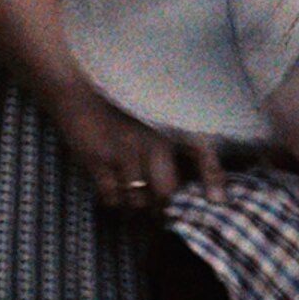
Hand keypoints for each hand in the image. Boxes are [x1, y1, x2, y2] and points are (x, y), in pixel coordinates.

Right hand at [47, 72, 198, 215]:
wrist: (79, 85)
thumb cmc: (123, 103)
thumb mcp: (156, 113)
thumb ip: (178, 139)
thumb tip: (196, 177)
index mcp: (171, 123)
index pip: (201, 152)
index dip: (213, 178)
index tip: (219, 202)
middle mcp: (152, 137)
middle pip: (167, 192)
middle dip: (166, 210)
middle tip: (164, 214)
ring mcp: (124, 150)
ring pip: (138, 200)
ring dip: (138, 207)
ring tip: (137, 201)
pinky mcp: (98, 159)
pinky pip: (112, 197)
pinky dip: (115, 201)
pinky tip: (115, 192)